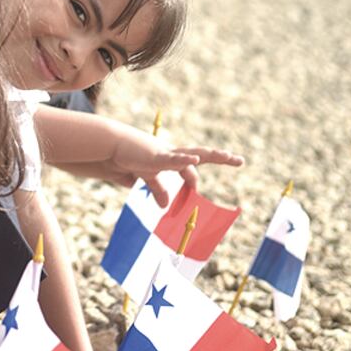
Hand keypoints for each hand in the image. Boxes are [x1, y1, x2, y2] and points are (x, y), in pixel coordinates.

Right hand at [103, 126, 243, 206]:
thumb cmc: (128, 158)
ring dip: (212, 155)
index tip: (195, 193)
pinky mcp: (155, 156)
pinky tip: (194, 160)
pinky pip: (173, 159)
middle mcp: (173, 154)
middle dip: (220, 157)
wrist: (111, 146)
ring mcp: (166, 153)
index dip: (193, 183)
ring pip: (194, 154)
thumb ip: (157, 189)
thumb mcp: (146, 178)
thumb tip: (165, 205)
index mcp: (171, 158)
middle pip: (202, 155)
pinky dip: (183, 160)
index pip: (190, 171)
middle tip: (239, 160)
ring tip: (227, 156)